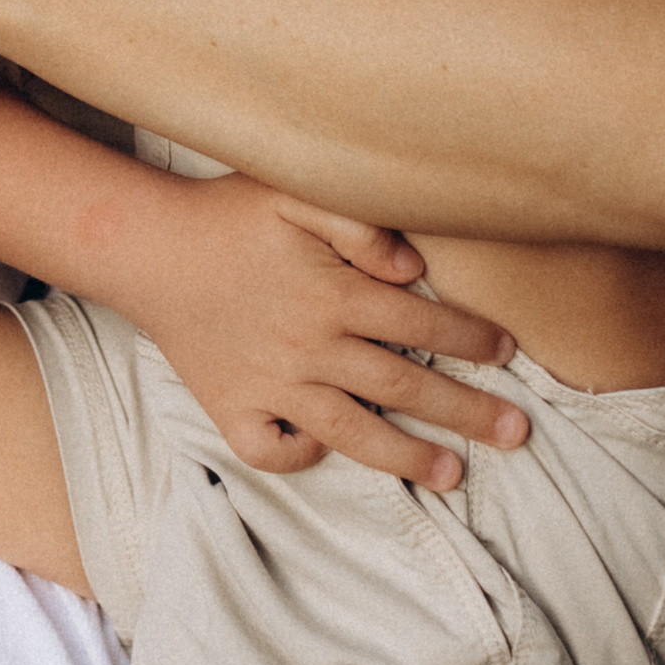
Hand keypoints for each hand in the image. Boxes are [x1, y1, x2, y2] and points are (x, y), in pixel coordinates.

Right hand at [128, 182, 526, 490]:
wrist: (145, 247)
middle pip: (405, 388)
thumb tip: (410, 266)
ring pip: (354, 432)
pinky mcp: (231, 407)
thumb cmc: (225, 213)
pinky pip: (274, 448)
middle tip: (519, 434)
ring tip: (454, 473)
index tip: (509, 353)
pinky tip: (328, 449)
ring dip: (409, 456)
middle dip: (468, 412)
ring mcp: (271, 385)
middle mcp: (309, 348)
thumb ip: (359, 220)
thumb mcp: (292, 190)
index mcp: (333, 295)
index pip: (422, 324)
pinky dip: (302, 456)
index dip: (472, 338)